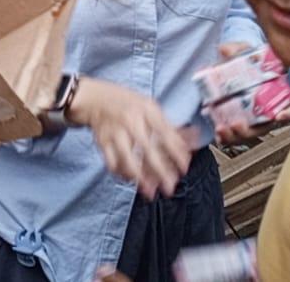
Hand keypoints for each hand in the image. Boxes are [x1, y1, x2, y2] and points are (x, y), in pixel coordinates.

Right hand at [66, 77, 195, 198]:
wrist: (94, 98)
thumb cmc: (127, 103)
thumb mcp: (151, 108)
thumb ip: (172, 126)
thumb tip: (195, 139)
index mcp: (146, 110)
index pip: (165, 133)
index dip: (176, 152)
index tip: (184, 167)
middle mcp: (130, 121)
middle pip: (147, 148)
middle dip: (160, 170)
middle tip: (171, 186)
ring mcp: (115, 132)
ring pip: (127, 158)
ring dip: (140, 177)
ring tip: (150, 191)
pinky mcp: (102, 142)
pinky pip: (111, 162)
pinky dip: (122, 174)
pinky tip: (132, 180)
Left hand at [210, 42, 289, 144]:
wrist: (232, 67)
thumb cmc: (246, 60)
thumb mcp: (243, 50)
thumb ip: (236, 48)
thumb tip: (224, 50)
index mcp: (278, 94)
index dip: (288, 113)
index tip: (279, 116)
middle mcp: (267, 110)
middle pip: (265, 127)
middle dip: (251, 131)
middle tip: (237, 125)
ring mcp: (253, 118)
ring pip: (248, 134)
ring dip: (236, 136)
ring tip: (222, 130)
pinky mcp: (237, 122)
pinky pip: (234, 135)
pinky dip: (225, 138)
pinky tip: (217, 133)